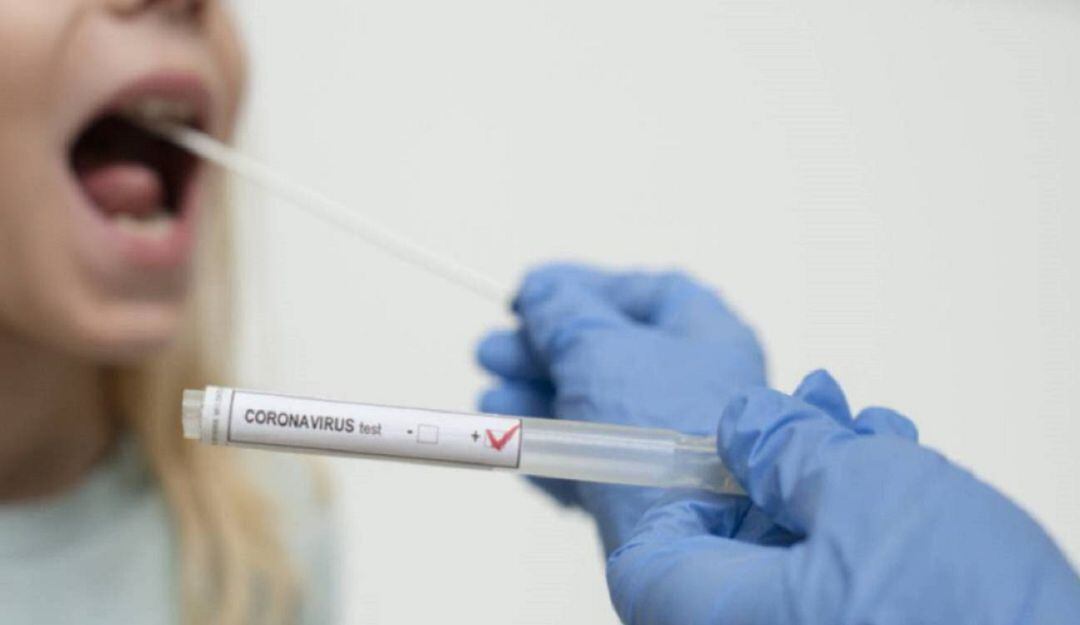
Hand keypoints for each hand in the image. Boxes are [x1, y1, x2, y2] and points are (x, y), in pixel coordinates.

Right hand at [476, 263, 765, 553]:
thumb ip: (560, 311)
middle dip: (542, 350)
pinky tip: (512, 443)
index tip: (531, 292)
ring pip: (594, 406)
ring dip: (535, 398)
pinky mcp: (647, 488)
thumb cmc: (656, 422)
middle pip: (607, 351)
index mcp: (704, 336)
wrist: (685, 537)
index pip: (642, 293)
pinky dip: (552, 444)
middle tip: (490, 352)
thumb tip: (541, 290)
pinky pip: (594, 454)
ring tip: (489, 400)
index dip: (583, 288)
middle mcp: (695, 385)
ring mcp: (672, 439)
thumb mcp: (597, 347)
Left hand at [607, 370, 1079, 624]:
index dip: (681, 496)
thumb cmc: (968, 611)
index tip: (726, 451)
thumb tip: (741, 424)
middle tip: (816, 411)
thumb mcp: (867, 491)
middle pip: (726, 556)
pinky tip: (902, 483)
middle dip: (772, 468)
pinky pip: (834, 596)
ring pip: (790, 568)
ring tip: (873, 434)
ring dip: (824, 488)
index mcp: (722, 619)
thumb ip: (784, 449)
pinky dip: (858, 535)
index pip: (645, 565)